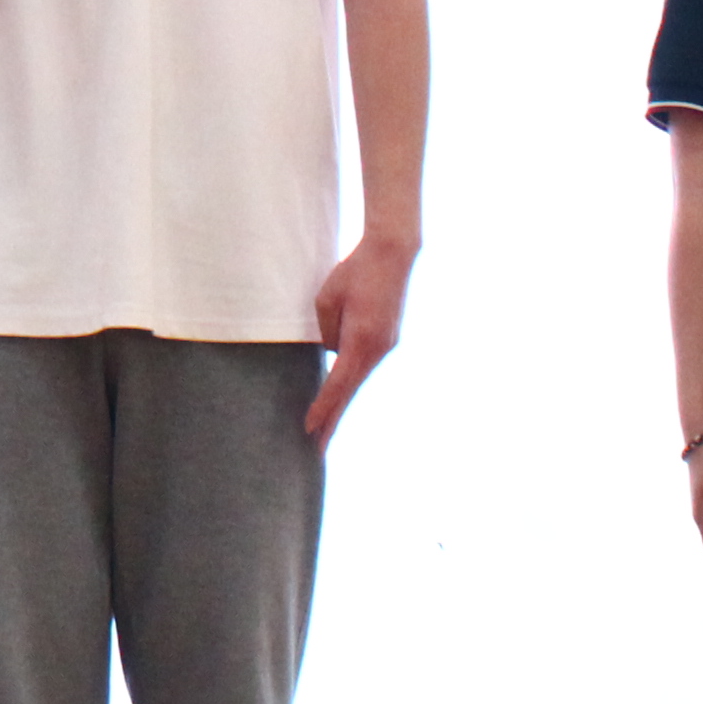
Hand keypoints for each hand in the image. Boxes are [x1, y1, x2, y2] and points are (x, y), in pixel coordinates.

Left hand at [301, 231, 413, 445]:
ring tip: (324, 427)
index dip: (323, 408)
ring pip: (358, 379)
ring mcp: (386, 345)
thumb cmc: (353, 272)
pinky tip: (339, 391)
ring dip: (341, 401)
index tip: (310, 430)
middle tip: (317, 449)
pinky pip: (364, 364)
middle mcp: (377, 349)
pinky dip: (350, 380)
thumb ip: (327, 334)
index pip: (337, 384)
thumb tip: (334, 354)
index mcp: (360, 341)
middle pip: (349, 391)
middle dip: (333, 420)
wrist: (392, 254)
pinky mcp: (388, 338)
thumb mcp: (326, 301)